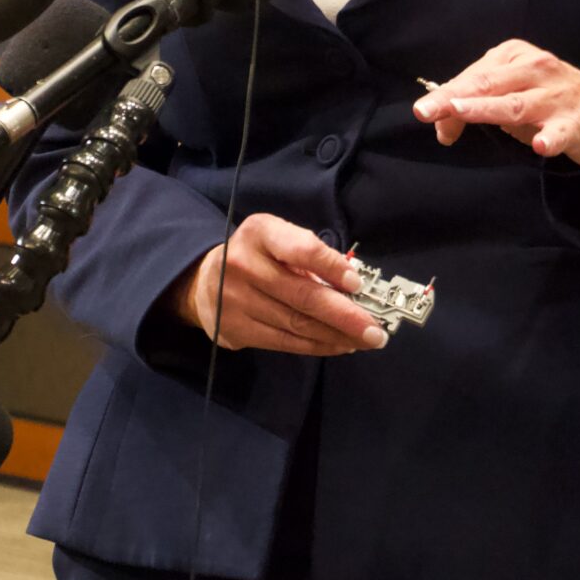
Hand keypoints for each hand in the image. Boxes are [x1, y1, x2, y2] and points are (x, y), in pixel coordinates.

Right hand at [170, 213, 387, 354]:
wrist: (204, 282)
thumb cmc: (256, 255)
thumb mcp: (277, 238)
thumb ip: (309, 255)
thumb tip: (353, 287)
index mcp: (259, 233)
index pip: (300, 249)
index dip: (331, 267)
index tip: (356, 284)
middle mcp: (243, 264)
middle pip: (302, 296)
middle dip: (345, 315)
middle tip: (376, 330)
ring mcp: (236, 300)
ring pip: (297, 324)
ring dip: (337, 335)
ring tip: (365, 339)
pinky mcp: (236, 329)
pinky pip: (285, 342)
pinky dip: (318, 346)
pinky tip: (340, 345)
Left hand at [413, 39, 579, 170]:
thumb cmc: (550, 100)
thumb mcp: (513, 95)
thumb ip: (477, 104)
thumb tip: (440, 123)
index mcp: (515, 56)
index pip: (473, 76)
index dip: (446, 96)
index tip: (425, 114)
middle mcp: (535, 70)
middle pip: (487, 84)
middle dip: (453, 98)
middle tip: (425, 111)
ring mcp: (557, 96)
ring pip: (516, 104)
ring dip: (486, 109)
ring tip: (459, 113)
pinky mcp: (577, 123)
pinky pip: (561, 131)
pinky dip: (551, 138)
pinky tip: (542, 145)